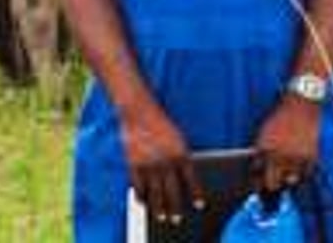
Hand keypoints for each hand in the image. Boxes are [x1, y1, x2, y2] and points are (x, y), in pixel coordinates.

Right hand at [118, 101, 204, 224]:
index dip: (195, 194)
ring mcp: (149, 164)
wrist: (140, 112)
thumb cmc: (160, 124)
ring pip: (155, 193)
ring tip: (161, 217)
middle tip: (177, 220)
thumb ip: (180, 158)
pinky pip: (138, 186)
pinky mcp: (134, 164)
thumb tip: (183, 178)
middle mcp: (166, 161)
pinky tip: (144, 202)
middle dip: (175, 208)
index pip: (191, 180)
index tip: (199, 206)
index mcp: (181, 153)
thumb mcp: (177, 139)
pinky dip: (141, 196)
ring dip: (158, 207)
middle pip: (172, 191)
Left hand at [255, 96, 321, 191]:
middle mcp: (281, 156)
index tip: (258, 188)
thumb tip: (257, 170)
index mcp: (266, 150)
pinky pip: (305, 175)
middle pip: (273, 184)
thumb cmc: (279, 119)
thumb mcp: (264, 133)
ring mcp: (297, 158)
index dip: (257, 184)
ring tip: (285, 177)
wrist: (301, 106)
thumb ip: (261, 152)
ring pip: (290, 182)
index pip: (259, 176)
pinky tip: (297, 170)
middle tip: (271, 185)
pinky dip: (301, 174)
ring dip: (287, 180)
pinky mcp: (311, 157)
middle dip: (271, 185)